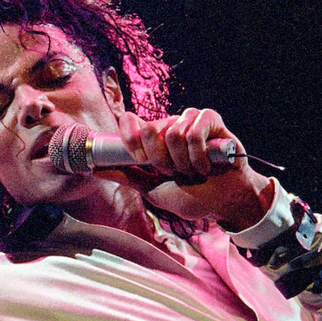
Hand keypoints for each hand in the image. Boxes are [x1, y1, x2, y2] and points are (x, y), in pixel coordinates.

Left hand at [103, 108, 272, 229]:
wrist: (225, 202)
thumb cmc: (193, 196)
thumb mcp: (153, 190)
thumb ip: (128, 177)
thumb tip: (96, 170)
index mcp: (153, 140)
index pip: (130, 124)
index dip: (130, 140)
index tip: (141, 160)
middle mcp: (169, 126)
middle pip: (150, 130)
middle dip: (161, 160)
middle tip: (175, 173)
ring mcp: (190, 120)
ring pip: (173, 132)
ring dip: (183, 161)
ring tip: (194, 171)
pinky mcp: (211, 119)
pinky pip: (194, 130)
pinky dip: (199, 154)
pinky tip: (207, 165)